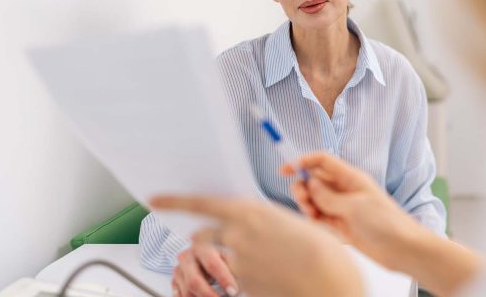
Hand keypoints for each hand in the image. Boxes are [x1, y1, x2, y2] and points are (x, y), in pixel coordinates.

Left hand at [150, 195, 363, 296]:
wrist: (329, 282)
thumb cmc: (320, 250)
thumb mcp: (292, 223)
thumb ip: (266, 221)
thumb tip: (253, 225)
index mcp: (252, 211)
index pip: (201, 203)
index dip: (174, 201)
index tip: (156, 199)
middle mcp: (239, 234)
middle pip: (201, 234)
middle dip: (203, 236)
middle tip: (211, 239)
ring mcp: (238, 262)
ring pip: (210, 258)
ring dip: (214, 258)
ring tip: (236, 261)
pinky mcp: (242, 286)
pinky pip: (226, 279)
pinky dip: (232, 278)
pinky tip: (257, 275)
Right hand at [172, 241, 237, 296]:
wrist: (203, 256)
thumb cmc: (221, 257)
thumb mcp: (229, 257)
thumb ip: (235, 267)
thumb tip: (246, 279)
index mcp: (202, 246)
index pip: (212, 265)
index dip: (224, 279)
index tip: (233, 291)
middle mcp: (187, 257)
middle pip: (194, 281)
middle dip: (209, 295)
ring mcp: (178, 270)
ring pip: (186, 292)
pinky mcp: (174, 281)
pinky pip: (180, 296)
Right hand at [284, 153, 481, 295]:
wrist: (401, 249)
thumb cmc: (385, 222)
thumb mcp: (354, 206)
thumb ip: (328, 196)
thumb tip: (310, 184)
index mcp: (350, 177)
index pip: (322, 161)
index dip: (303, 161)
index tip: (285, 170)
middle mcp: (344, 189)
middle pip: (314, 180)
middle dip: (302, 187)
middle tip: (303, 199)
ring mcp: (341, 207)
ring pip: (314, 199)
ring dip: (307, 204)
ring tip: (312, 214)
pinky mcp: (340, 224)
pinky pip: (319, 216)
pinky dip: (313, 218)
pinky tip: (317, 223)